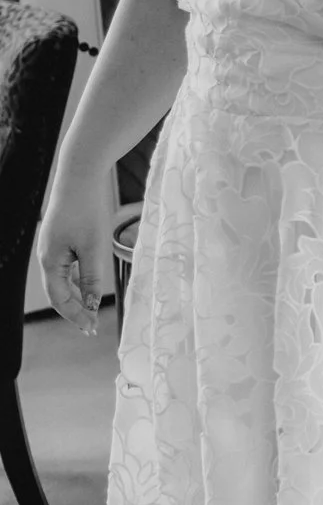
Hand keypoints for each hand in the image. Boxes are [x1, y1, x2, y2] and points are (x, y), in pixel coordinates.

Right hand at [38, 161, 113, 336]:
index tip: (91, 329)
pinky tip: (89, 285)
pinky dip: (77, 279)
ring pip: (63, 280)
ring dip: (77, 295)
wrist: (80, 175)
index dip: (75, 315)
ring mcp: (52, 247)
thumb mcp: (94, 246)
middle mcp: (46, 257)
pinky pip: (66, 266)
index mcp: (50, 262)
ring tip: (92, 311)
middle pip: (59, 292)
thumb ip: (92, 276)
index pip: (60, 299)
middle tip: (92, 326)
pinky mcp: (60, 238)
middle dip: (75, 310)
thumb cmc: (87, 209)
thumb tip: (93, 303)